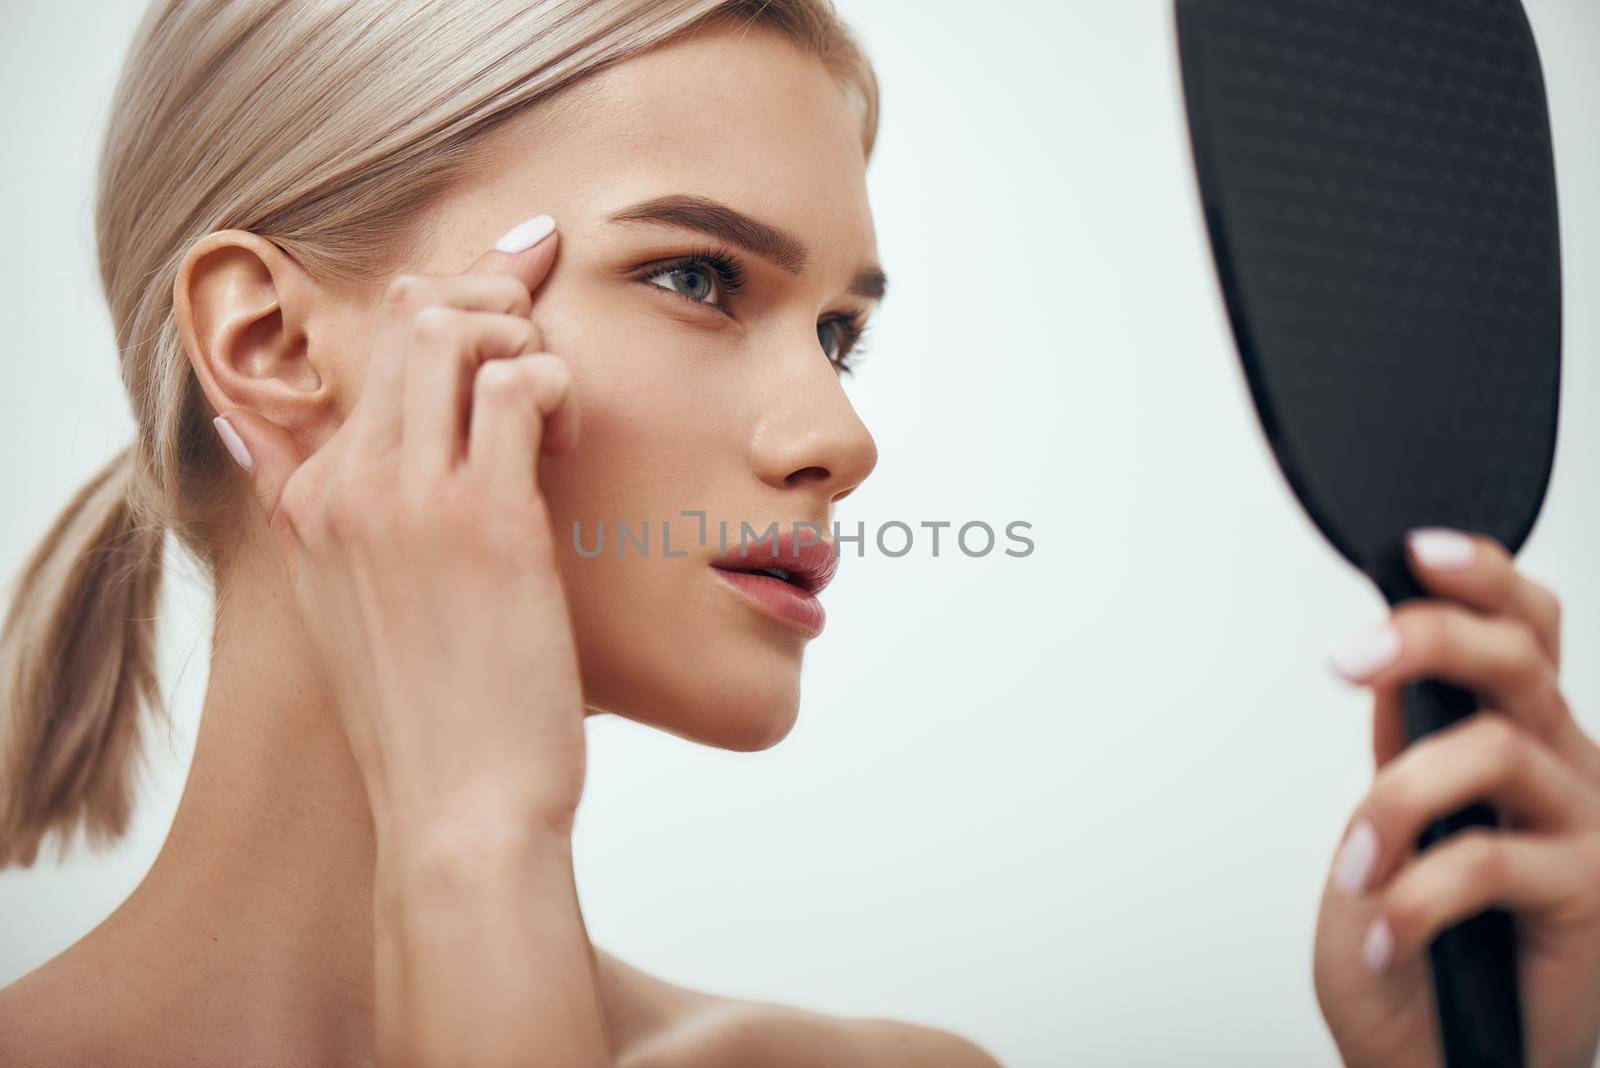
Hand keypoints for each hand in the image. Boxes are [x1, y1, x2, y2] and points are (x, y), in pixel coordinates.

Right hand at [212, 214, 585, 840]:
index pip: (371, 347)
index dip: (454, 313)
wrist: (457, 815)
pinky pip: (517, 383)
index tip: (515, 310)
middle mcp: (347, 486)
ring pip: (453, 331)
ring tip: (555, 414)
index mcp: (312, 500)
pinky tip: (571, 445)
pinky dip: (557, 384)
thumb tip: (241, 424)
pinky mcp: (484, 523)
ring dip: (525, 342)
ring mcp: (407, 500)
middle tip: (543, 358)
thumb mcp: (336, 607)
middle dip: (494, 307)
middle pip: (411, 317)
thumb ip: (294, 506)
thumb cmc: (428, 717)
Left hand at [1314, 528, 1599, 1067]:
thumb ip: (1403, 754)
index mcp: (1513, 740)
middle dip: (1429, 638)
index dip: (1481, 577)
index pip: (1522, 631)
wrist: (1440, 1060)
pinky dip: (1412, 896)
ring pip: (1492, 752)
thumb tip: (1388, 677)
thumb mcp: (1387, 837)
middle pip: (1518, 660)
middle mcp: (1558, 768)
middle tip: (1348, 659)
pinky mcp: (1589, 897)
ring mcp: (1581, 828)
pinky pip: (1487, 861)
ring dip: (1396, 805)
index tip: (1418, 549)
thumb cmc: (1418, 958)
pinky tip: (1383, 931)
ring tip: (1358, 868)